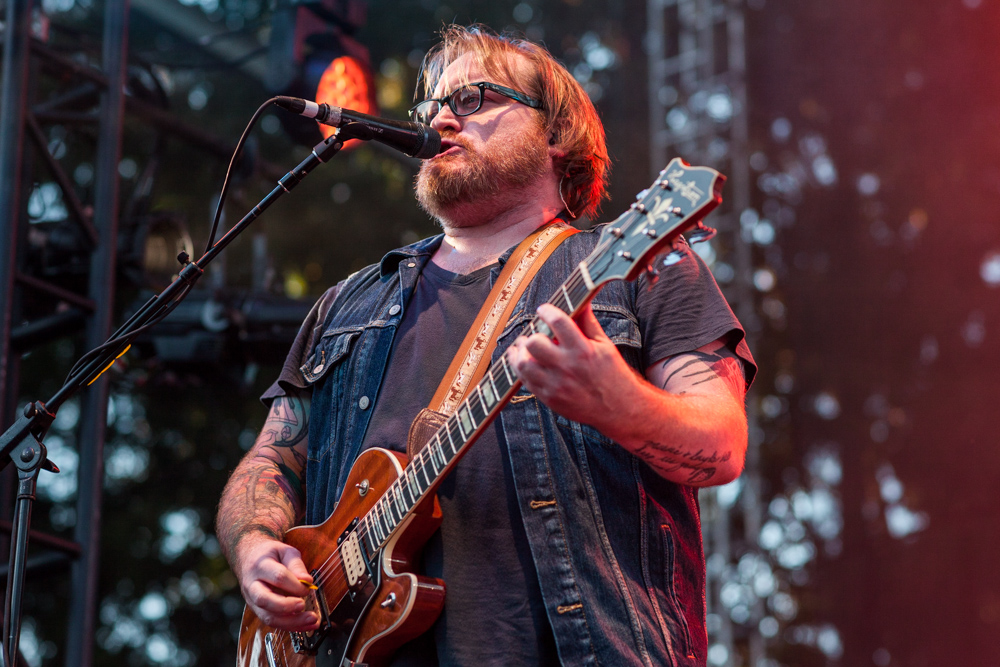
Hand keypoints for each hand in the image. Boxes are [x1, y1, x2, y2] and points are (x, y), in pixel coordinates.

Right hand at [236, 534, 320, 630]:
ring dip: (291, 622)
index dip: (295, 585)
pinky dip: (290, 626)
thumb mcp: (285, 551)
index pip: (277, 577)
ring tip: (311, 620)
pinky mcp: (257, 610)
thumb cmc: (269, 554)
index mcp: (260, 565)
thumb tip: (307, 581)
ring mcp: (252, 600)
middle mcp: (252, 585)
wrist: (248, 558)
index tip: (308, 587)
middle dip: (286, 606)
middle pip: (264, 600)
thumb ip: (296, 564)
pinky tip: (305, 624)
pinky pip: (272, 622)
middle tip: (303, 605)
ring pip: (267, 616)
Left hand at [506, 303, 637, 428]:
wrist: (619, 410)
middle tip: (535, 334)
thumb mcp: (605, 345)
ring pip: (523, 364)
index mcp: (583, 350)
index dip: (546, 310)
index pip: (558, 321)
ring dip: (520, 352)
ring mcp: (557, 385)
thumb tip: (581, 300)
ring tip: (524, 348)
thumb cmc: (613, 374)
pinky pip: (525, 381)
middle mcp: (568, 367)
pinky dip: (521, 369)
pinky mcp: (550, 398)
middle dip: (532, 335)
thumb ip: (588, 322)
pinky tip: (526, 363)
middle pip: (534, 343)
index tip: (543, 309)